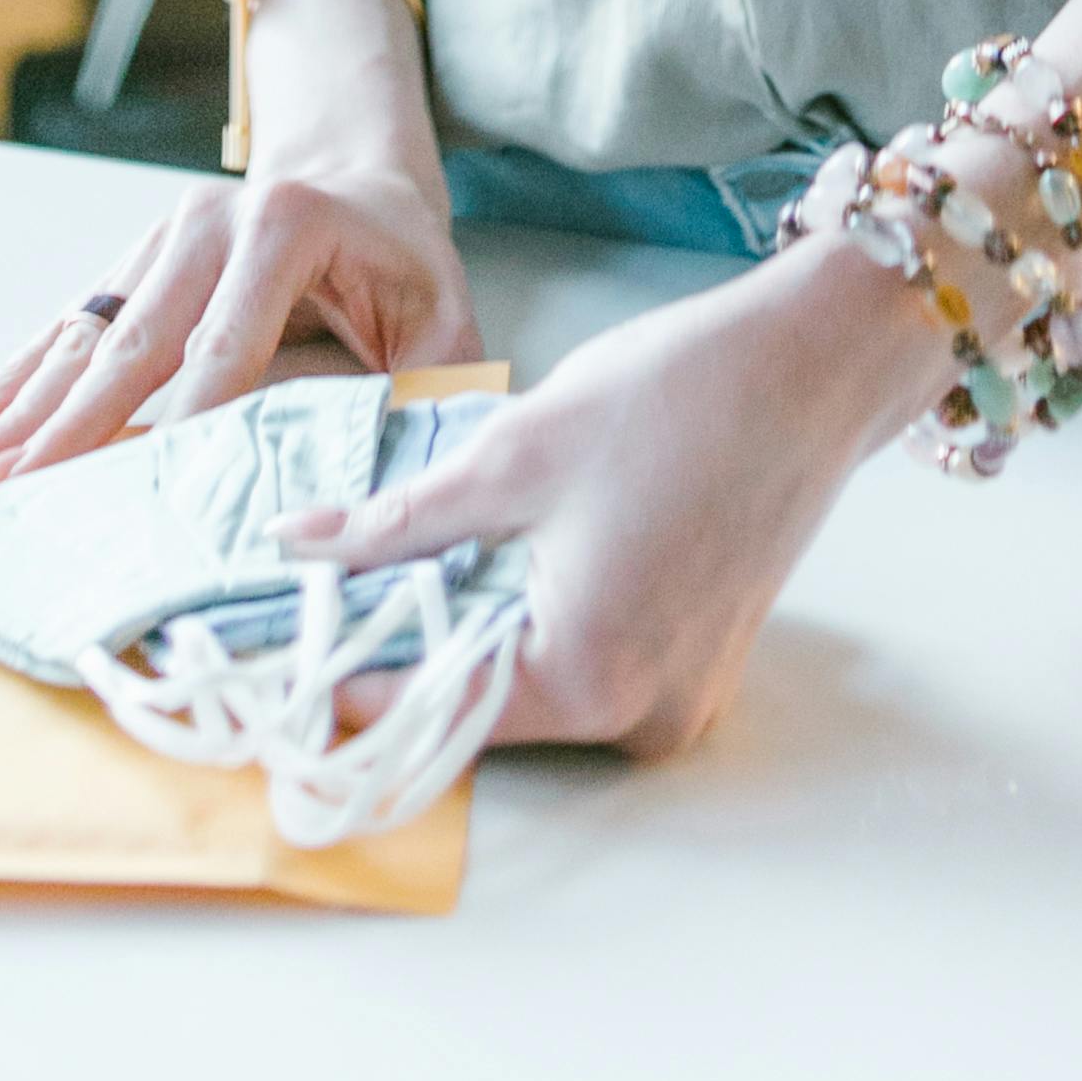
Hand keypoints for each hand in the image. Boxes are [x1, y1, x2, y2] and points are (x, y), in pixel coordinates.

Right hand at [0, 150, 482, 488]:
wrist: (364, 182)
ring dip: (23, 408)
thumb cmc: (408, 273)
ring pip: (88, 333)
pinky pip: (75, 320)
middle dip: (65, 430)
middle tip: (5, 499)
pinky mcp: (137, 254)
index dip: (174, 430)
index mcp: (288, 227)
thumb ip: (417, 401)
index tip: (128, 502)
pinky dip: (21, 371)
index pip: (224, 348)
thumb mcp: (442, 329)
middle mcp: (211, 219)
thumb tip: (376, 497)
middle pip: (132, 343)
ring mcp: (164, 231)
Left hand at [279, 229, 949, 759]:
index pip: (429, 705)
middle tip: (323, 591)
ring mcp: (677, 697)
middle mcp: (639, 717)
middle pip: (482, 703)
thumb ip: (399, 519)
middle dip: (405, 646)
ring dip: (469, 626)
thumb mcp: (514, 453)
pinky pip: (587, 660)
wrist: (812, 363)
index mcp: (588, 677)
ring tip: (403, 560)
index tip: (270, 657)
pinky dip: (532, 617)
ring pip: (532, 682)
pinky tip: (495, 556)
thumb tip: (298, 546)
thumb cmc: (675, 398)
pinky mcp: (696, 662)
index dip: (343, 679)